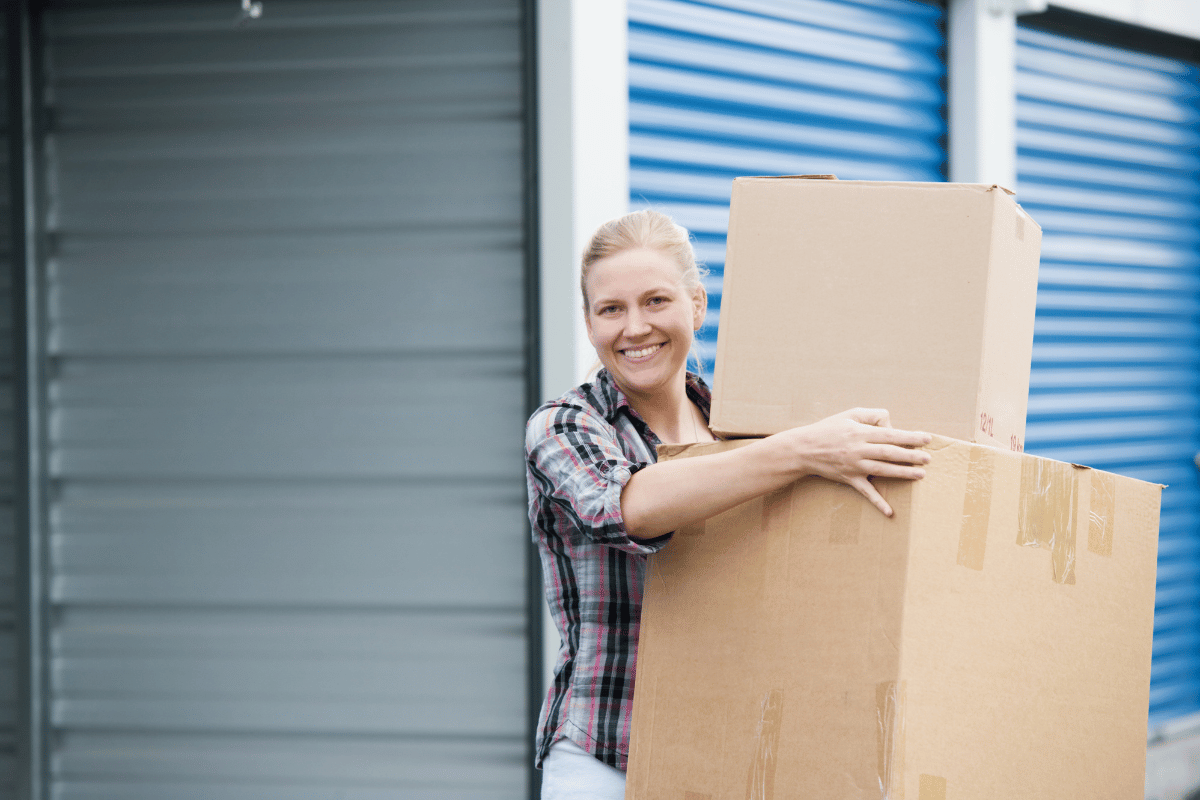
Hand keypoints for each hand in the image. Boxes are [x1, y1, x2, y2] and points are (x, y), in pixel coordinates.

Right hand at [780, 408, 931, 516]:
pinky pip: (865, 492)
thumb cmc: (829, 429)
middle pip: (889, 453)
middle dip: (910, 456)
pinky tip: (890, 512)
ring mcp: (854, 466)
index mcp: (860, 432)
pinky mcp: (849, 479)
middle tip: (928, 459)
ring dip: (902, 473)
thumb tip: (892, 424)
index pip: (890, 434)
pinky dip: (878, 502)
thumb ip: (872, 415)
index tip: (926, 439)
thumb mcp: (849, 414)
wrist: (804, 448)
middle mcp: (858, 449)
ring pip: (882, 470)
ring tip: (920, 474)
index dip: (909, 437)